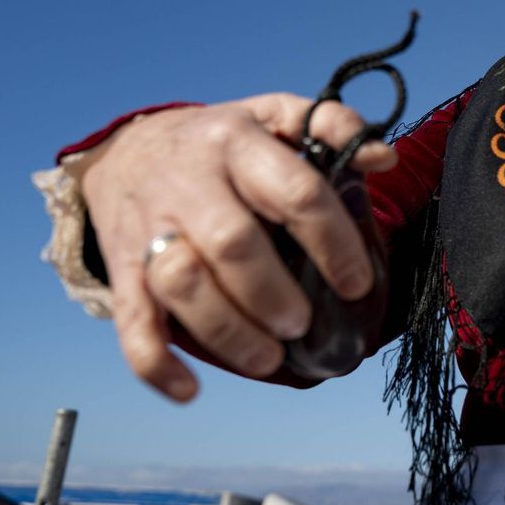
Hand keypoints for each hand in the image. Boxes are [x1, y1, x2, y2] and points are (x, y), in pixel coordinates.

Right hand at [78, 93, 396, 401]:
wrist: (126, 150)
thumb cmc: (219, 140)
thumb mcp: (273, 113)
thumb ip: (330, 125)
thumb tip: (382, 158)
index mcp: (238, 143)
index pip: (295, 192)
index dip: (333, 242)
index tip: (357, 284)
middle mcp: (191, 183)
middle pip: (231, 242)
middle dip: (273, 293)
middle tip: (302, 323)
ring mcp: (150, 227)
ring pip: (179, 282)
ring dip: (227, 331)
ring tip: (268, 357)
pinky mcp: (122, 268)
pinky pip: (130, 321)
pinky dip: (156, 363)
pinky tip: (190, 390)